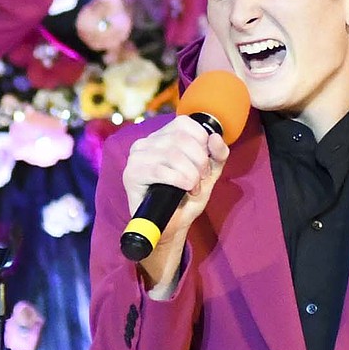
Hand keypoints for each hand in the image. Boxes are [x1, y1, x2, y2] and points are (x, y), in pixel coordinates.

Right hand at [122, 115, 230, 291]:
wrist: (172, 226)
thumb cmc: (186, 198)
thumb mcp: (209, 174)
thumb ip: (217, 155)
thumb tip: (216, 137)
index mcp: (163, 136)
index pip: (185, 123)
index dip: (202, 142)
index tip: (205, 164)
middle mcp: (147, 142)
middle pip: (182, 139)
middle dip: (199, 162)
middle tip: (200, 180)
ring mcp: (136, 156)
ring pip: (172, 154)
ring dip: (190, 174)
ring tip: (192, 188)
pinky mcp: (131, 174)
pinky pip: (159, 170)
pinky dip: (179, 181)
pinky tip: (184, 190)